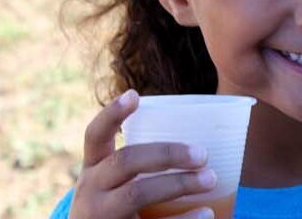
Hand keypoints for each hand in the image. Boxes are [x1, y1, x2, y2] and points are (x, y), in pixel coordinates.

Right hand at [69, 89, 216, 218]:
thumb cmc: (117, 209)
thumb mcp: (112, 186)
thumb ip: (138, 167)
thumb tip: (200, 145)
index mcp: (93, 170)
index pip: (95, 135)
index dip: (111, 114)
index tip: (134, 94)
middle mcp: (90, 190)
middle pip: (126, 161)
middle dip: (166, 153)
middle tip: (203, 154)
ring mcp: (101, 216)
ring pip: (137, 193)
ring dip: (178, 183)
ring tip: (211, 178)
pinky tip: (207, 213)